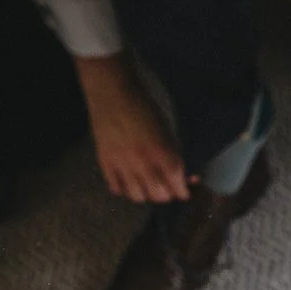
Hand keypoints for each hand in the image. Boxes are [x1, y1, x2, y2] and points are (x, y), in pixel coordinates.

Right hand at [74, 55, 190, 203]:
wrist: (112, 93)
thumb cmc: (145, 107)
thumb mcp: (167, 130)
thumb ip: (174, 154)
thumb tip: (185, 175)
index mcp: (161, 152)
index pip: (176, 185)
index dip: (184, 191)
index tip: (186, 190)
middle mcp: (142, 163)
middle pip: (158, 196)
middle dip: (167, 193)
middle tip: (169, 186)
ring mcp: (121, 165)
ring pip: (137, 196)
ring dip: (146, 194)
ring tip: (149, 186)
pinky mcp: (105, 163)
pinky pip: (116, 188)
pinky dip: (125, 189)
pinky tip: (130, 181)